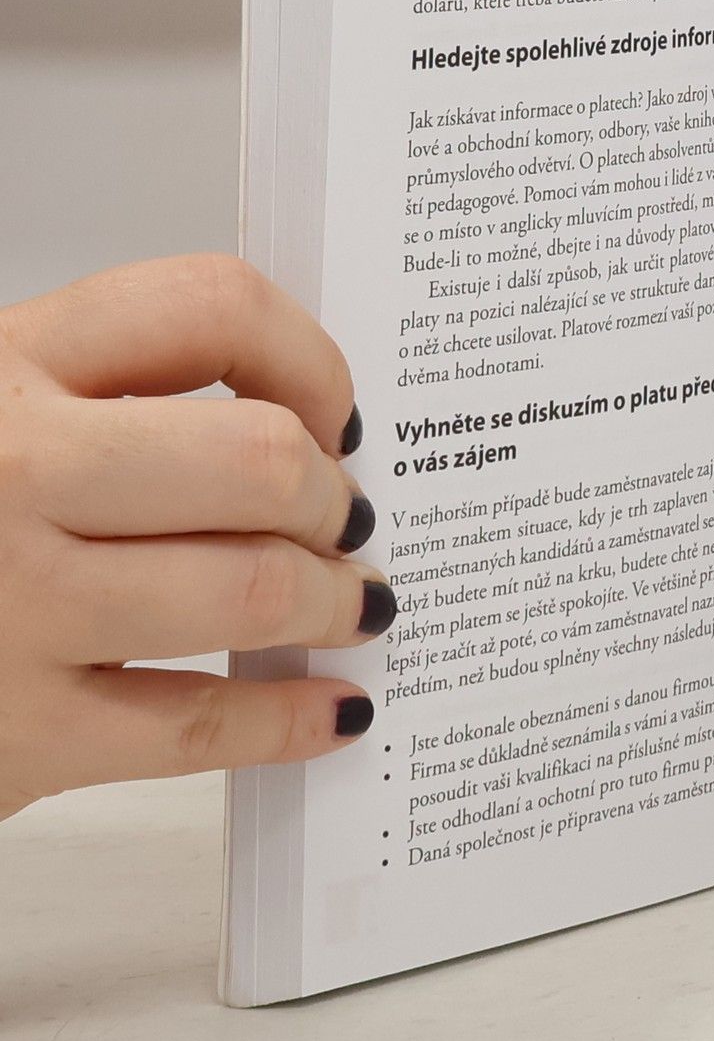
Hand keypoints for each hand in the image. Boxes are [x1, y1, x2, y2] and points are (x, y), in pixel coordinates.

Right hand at [0, 256, 390, 821]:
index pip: (207, 306)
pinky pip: (195, 724)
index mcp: (0, 367)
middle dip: (334, 497)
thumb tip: (295, 432)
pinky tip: (329, 710)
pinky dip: (288, 719)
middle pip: (257, 457)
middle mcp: (6, 469)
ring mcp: (11, 604)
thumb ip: (105, 399)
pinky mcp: (14, 733)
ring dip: (334, 601)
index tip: (334, 413)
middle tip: (349, 522)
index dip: (306, 358)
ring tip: (352, 605)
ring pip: (250, 587)